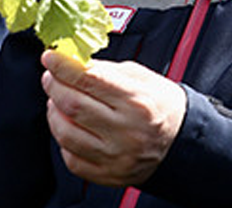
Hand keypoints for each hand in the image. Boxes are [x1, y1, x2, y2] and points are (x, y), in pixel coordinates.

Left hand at [41, 50, 186, 186]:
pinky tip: (70, 126)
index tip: (50, 57)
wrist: (181, 141)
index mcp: (137, 101)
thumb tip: (73, 62)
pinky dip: (63, 139)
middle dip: (54, 85)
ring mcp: (116, 156)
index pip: (89, 79)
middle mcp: (126, 130)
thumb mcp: (141, 78)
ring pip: (65, 133)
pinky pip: (71, 158)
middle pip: (72, 104)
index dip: (63, 66)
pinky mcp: (108, 174)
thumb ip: (106, 70)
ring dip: (53, 112)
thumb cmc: (161, 105)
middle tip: (51, 76)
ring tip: (58, 101)